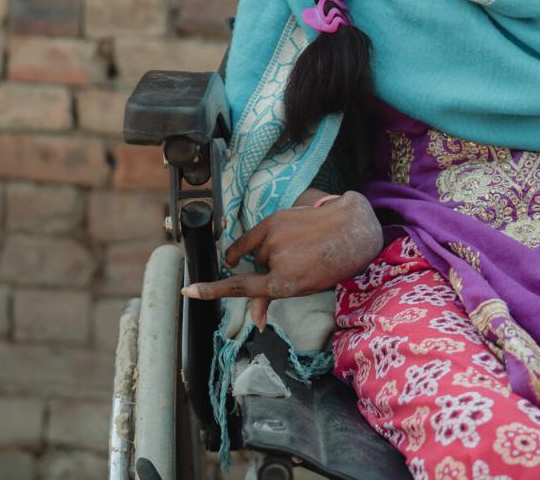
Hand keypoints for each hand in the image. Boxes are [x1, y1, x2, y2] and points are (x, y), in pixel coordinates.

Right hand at [182, 191, 384, 331]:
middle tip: (296, 262)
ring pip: (256, 250)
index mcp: (284, 283)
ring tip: (297, 247)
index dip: (211, 290)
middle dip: (268, 266)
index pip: (240, 288)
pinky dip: (255, 240)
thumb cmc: (329, 264)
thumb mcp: (302, 287)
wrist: (350, 230)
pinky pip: (252, 234)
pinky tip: (274, 238)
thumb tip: (257, 321)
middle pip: (254, 266)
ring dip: (268, 250)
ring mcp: (273, 237)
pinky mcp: (273, 219)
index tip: (189, 290)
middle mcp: (275, 260)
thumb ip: (271, 298)